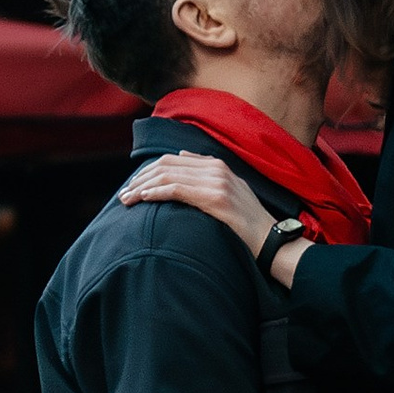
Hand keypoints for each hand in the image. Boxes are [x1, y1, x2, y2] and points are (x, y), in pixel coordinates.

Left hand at [118, 152, 274, 258]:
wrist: (269, 238)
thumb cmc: (247, 220)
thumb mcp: (230, 189)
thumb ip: (206, 172)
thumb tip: (182, 154)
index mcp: (217, 165)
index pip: (172, 159)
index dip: (148, 171)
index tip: (133, 184)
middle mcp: (216, 168)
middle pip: (166, 165)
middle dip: (140, 178)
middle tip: (124, 194)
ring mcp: (216, 182)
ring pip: (168, 176)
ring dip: (142, 187)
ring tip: (127, 199)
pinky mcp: (215, 198)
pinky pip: (177, 190)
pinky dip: (156, 193)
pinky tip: (143, 199)